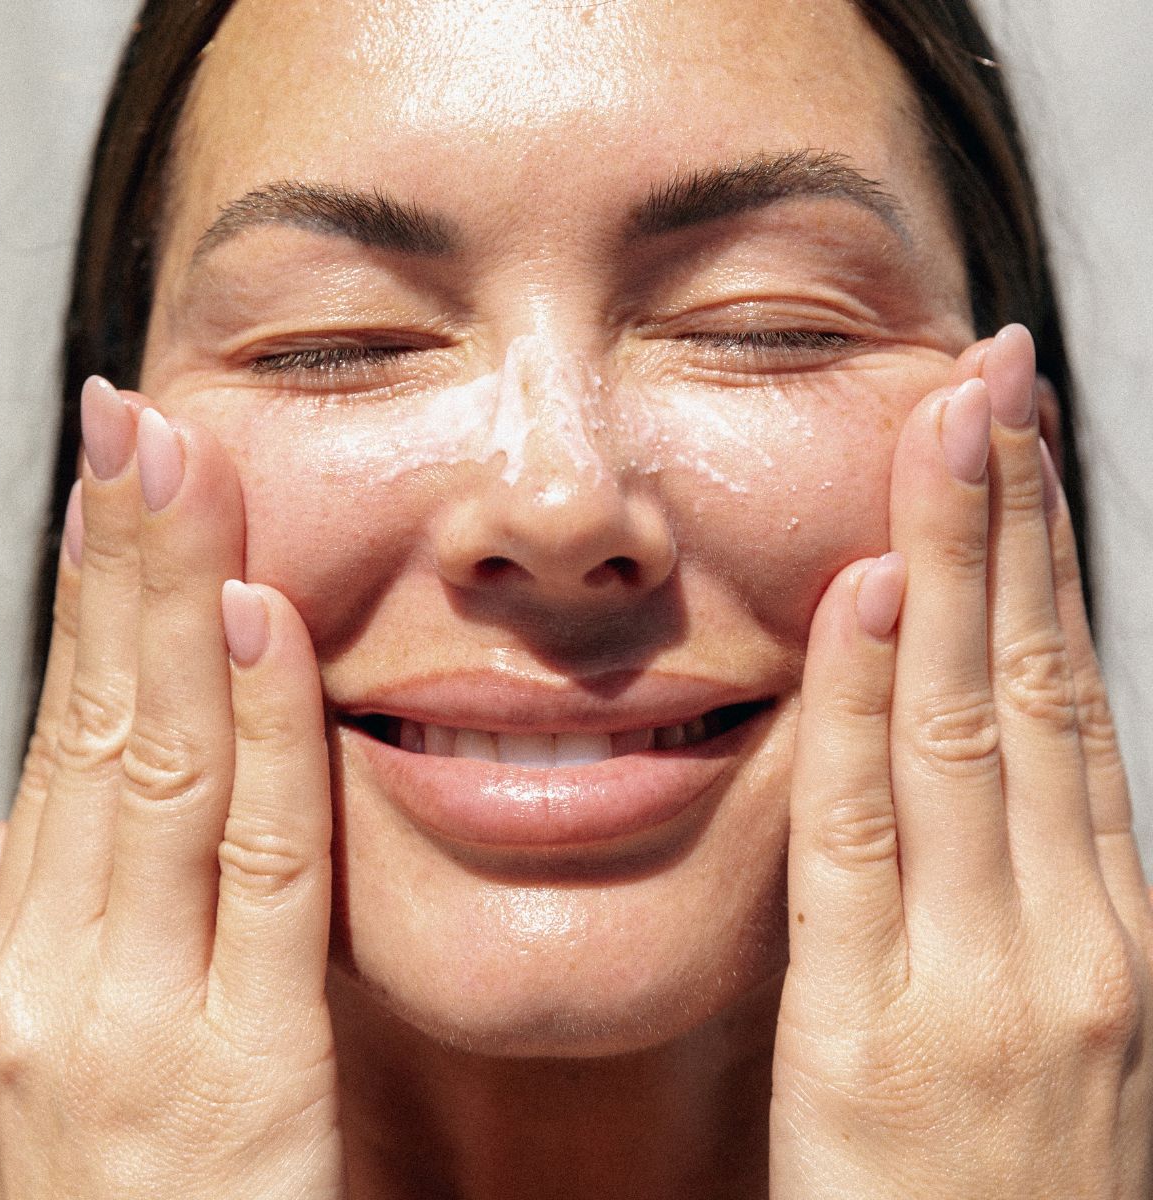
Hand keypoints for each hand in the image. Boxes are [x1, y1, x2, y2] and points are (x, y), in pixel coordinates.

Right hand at [0, 381, 345, 1198]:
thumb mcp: (65, 1065)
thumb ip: (48, 927)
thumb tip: (8, 821)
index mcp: (27, 958)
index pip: (68, 732)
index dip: (92, 595)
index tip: (115, 477)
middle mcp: (51, 972)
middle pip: (97, 718)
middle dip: (117, 558)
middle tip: (131, 418)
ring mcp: (127, 1017)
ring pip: (157, 760)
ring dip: (171, 601)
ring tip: (177, 470)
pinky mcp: (234, 1066)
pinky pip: (259, 864)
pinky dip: (260, 732)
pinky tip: (261, 624)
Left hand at [771, 327, 1152, 1197]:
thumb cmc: (1002, 1185)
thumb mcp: (1043, 1018)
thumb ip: (1006, 882)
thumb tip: (954, 741)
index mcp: (1099, 916)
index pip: (1065, 694)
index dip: (1045, 556)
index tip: (1018, 441)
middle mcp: (1065, 925)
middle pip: (1032, 674)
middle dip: (1013, 512)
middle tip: (993, 375)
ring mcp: (986, 972)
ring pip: (966, 721)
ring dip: (955, 558)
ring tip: (949, 427)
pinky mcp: (878, 1027)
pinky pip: (863, 829)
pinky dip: (864, 702)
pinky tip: (866, 593)